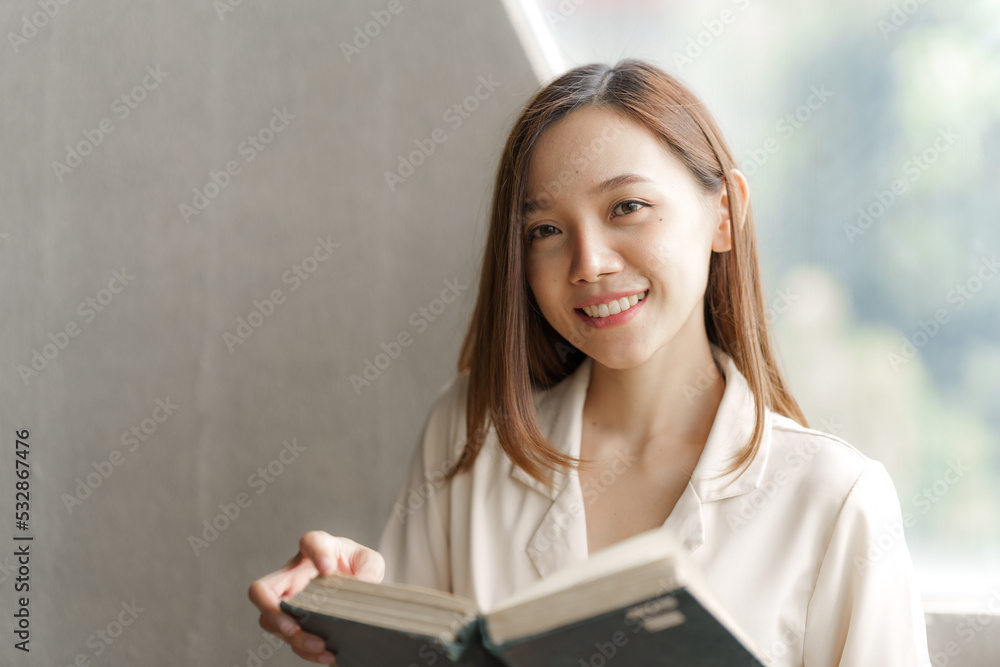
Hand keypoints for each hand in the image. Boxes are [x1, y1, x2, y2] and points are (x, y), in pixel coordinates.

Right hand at [248, 531, 385, 663]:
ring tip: (320, 646)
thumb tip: (361, 586)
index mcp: (317, 550)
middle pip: (262, 590)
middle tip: (294, 627)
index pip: (311, 542)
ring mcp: (290, 601)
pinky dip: (306, 652)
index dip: (316, 554)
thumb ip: (369, 570)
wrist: (356, 583)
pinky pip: (289, 640)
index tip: (328, 568)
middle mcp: (294, 575)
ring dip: (293, 638)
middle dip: (273, 612)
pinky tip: (327, 655)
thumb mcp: (369, 562)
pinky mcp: (295, 622)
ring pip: (271, 622)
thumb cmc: (357, 565)